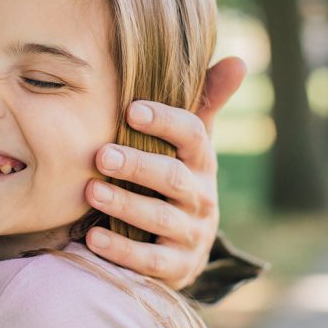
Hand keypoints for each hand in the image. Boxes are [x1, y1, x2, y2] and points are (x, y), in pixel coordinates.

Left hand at [84, 57, 246, 288]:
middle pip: (173, 178)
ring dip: (124, 203)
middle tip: (102, 154)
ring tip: (90, 190)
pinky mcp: (176, 267)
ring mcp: (190, 234)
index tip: (131, 109)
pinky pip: (150, 260)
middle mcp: (201, 197)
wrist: (182, 245)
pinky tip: (92, 236)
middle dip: (138, 165)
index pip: (193, 135)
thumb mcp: (189, 143)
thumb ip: (204, 101)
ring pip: (159, 218)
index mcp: (202, 161)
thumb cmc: (175, 175)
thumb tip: (238, 60)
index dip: (165, 121)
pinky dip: (121, 249)